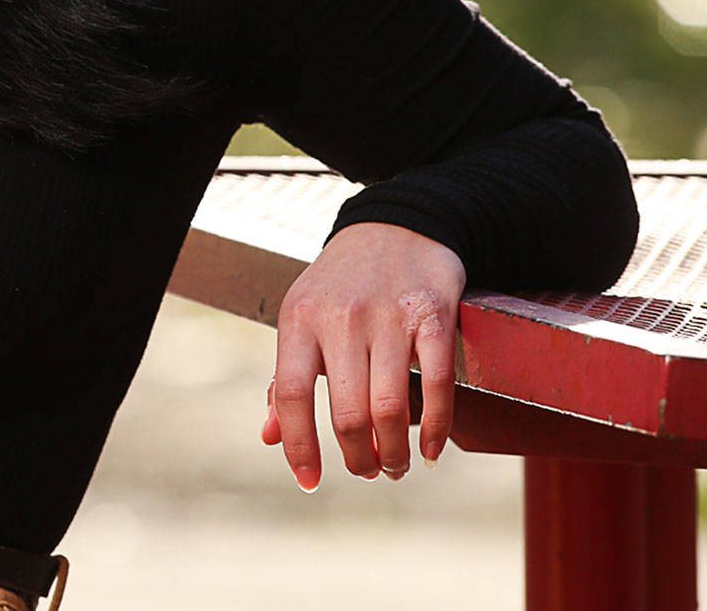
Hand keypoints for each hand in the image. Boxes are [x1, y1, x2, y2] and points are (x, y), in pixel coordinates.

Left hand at [258, 222, 464, 490]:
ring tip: (395, 465)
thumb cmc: (342, 283)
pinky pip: (437, 385)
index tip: (310, 481)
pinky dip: (434, 428)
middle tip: (368, 471)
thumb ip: (287, 377)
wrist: (397, 224)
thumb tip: (269, 437)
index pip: (292, 395)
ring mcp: (389, 316)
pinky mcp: (433, 315)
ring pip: (389, 407)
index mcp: (299, 318)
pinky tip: (429, 448)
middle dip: (357, 458)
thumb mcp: (302, 317)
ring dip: (394, 452)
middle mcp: (341, 317)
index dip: (298, 445)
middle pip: (346, 412)